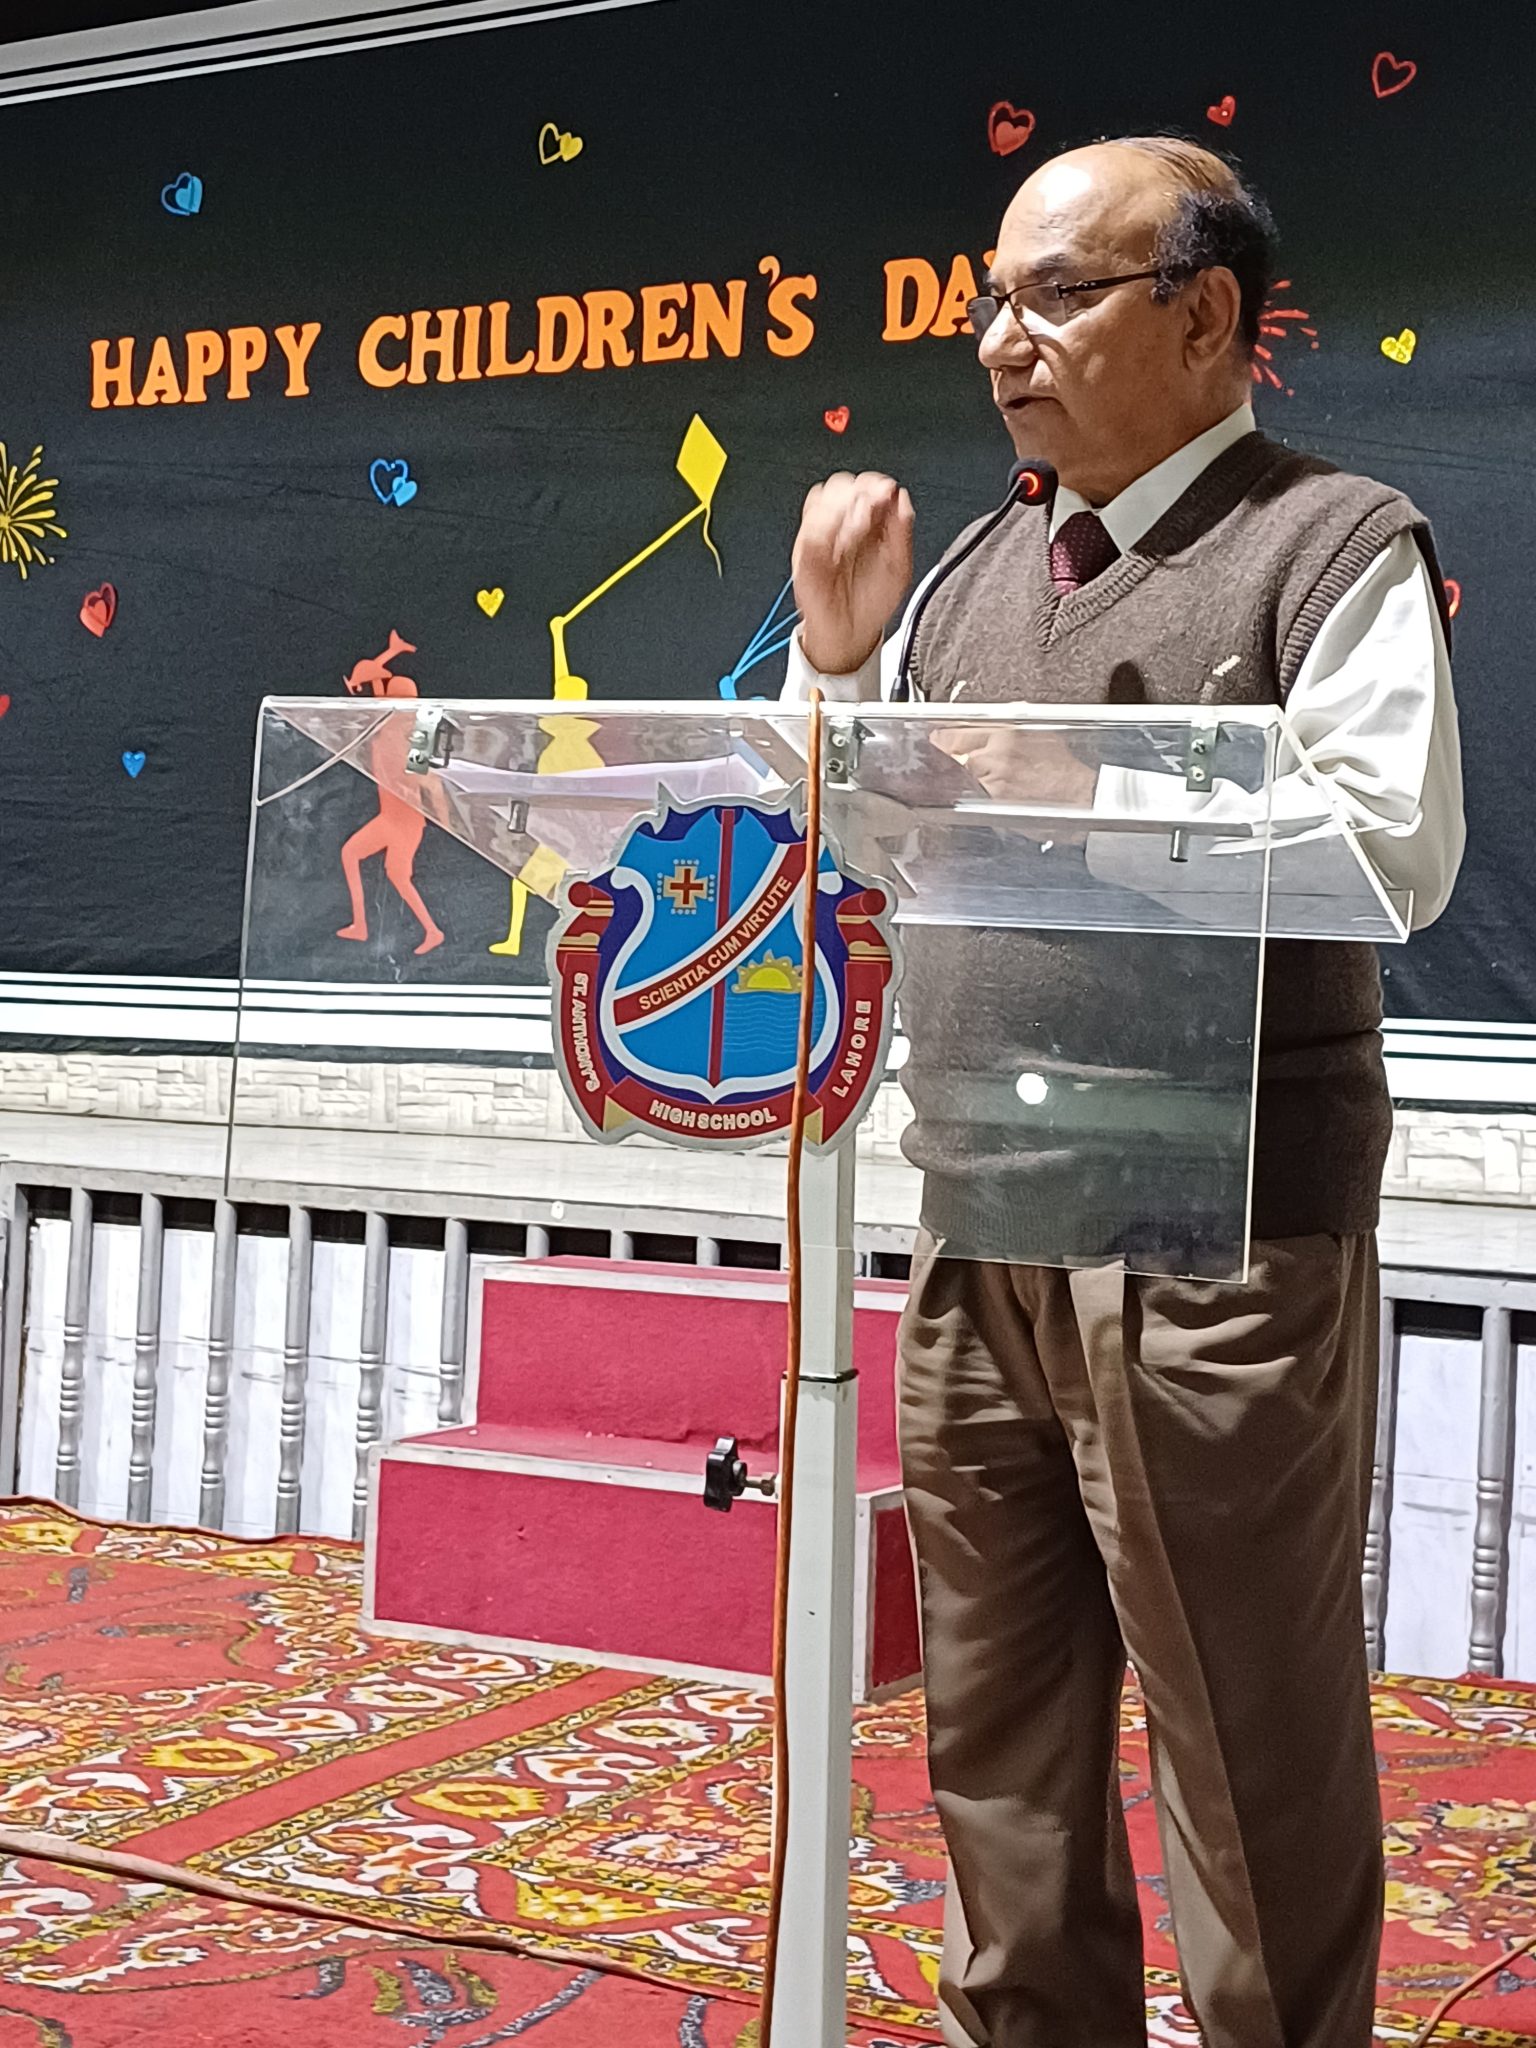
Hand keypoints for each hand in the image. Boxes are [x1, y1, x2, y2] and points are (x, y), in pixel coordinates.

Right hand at [791, 471, 913, 676]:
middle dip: (858, 493)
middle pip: (841, 484)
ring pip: (822, 499)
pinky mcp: (804, 553)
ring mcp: (820, 536)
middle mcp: (840, 525)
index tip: (886, 492)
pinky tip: (842, 543)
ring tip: (858, 530)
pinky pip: (811, 528)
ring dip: (843, 508)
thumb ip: (903, 529)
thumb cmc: (872, 602)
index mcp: (864, 522)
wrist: (850, 633)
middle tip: (871, 511)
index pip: (864, 485)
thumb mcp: (899, 566)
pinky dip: (827, 529)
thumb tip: (899, 496)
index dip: (875, 483)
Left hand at [931, 724, 1097, 809]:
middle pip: (958, 755)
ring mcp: (994, 778)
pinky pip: (979, 794)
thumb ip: (1013, 728)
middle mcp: (997, 753)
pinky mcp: (996, 800)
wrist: (1080, 796)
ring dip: (971, 777)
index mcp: (1007, 732)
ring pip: (967, 776)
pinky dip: (981, 793)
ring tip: (991, 778)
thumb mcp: (1041, 733)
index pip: (962, 732)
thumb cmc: (1064, 767)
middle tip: (950, 759)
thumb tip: (992, 726)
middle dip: (953, 758)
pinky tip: (995, 791)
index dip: (945, 737)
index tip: (937, 738)